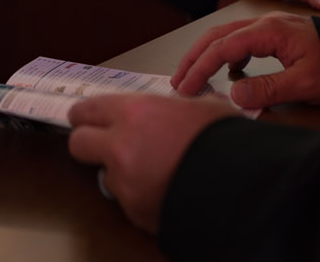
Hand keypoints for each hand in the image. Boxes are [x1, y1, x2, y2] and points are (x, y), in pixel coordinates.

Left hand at [68, 93, 239, 232]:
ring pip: (105, 176)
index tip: (87, 117)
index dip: (86, 114)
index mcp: (135, 113)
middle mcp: (121, 146)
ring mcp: (125, 183)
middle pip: (78, 143)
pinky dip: (140, 196)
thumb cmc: (226, 141)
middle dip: (88, 142)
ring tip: (152, 171)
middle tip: (103, 143)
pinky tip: (165, 189)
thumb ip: (176, 107)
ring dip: (120, 173)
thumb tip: (178, 107)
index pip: (87, 109)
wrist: (241, 186)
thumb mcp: (203, 107)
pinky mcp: (135, 212)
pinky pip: (127, 201)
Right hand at [170, 11, 319, 108]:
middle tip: (177, 81)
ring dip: (207, 54)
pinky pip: (243, 40)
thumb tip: (235, 96)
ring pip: (228, 36)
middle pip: (218, 35)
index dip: (200, 68)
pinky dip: (226, 53)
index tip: (185, 89)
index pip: (223, 47)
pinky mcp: (278, 36)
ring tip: (193, 75)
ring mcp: (272, 27)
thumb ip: (268, 89)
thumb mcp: (305, 84)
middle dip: (194, 57)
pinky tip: (229, 71)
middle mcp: (266, 23)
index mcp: (269, 31)